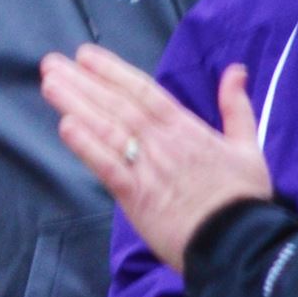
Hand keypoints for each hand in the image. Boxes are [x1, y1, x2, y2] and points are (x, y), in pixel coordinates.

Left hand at [40, 45, 273, 269]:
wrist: (237, 240)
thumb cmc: (242, 198)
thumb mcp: (247, 145)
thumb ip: (237, 107)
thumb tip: (236, 71)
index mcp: (187, 128)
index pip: (144, 91)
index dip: (113, 71)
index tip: (86, 55)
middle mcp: (162, 142)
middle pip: (117, 105)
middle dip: (83, 82)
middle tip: (51, 64)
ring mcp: (147, 167)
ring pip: (107, 129)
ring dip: (76, 104)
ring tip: (50, 84)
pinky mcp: (135, 196)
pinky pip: (107, 166)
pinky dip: (86, 145)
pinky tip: (65, 126)